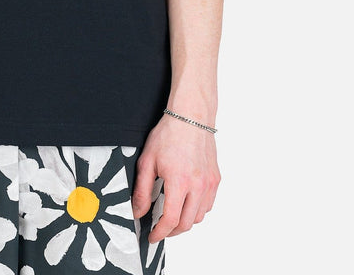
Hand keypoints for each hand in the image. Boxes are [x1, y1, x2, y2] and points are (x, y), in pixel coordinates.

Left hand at [131, 113, 219, 242]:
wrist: (190, 116)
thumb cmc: (168, 134)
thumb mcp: (147, 161)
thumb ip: (142, 190)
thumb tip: (137, 211)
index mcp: (179, 181)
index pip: (170, 220)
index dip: (159, 233)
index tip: (152, 236)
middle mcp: (198, 185)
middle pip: (186, 223)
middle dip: (171, 231)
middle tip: (160, 229)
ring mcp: (209, 183)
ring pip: (199, 217)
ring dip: (185, 222)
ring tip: (172, 217)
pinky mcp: (215, 179)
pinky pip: (208, 205)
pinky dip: (197, 210)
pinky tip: (186, 204)